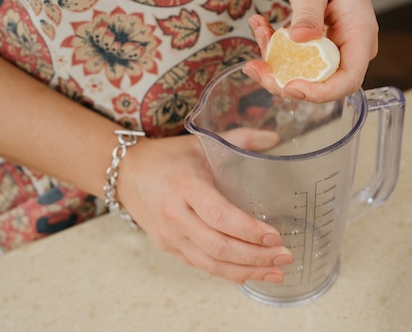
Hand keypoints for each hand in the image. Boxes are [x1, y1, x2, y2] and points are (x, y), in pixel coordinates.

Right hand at [117, 129, 291, 284]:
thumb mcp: (202, 142)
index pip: (219, 215)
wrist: (127, 173)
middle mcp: (175, 214)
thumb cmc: (168, 157)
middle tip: (285, 256)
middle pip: (218, 245)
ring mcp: (170, 235)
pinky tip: (249, 274)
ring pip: (211, 263)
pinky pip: (201, 266)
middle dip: (255, 256)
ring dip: (246, 271)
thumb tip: (274, 139)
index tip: (275, 236)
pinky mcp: (168, 247)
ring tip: (276, 272)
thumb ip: (240, 138)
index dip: (249, 230)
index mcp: (186, 185)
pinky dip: (227, 273)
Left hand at [244, 0, 378, 102]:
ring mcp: (334, 51)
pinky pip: (294, 61)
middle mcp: (350, 48)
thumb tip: (300, 40)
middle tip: (255, 68)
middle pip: (323, 85)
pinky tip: (261, 25)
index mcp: (360, 34)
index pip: (348, 80)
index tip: (289, 86)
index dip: (320, 92)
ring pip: (304, 76)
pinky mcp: (317, 49)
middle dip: (285, 82)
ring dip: (274, 65)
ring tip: (258, 31)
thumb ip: (308, 10)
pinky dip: (273, 50)